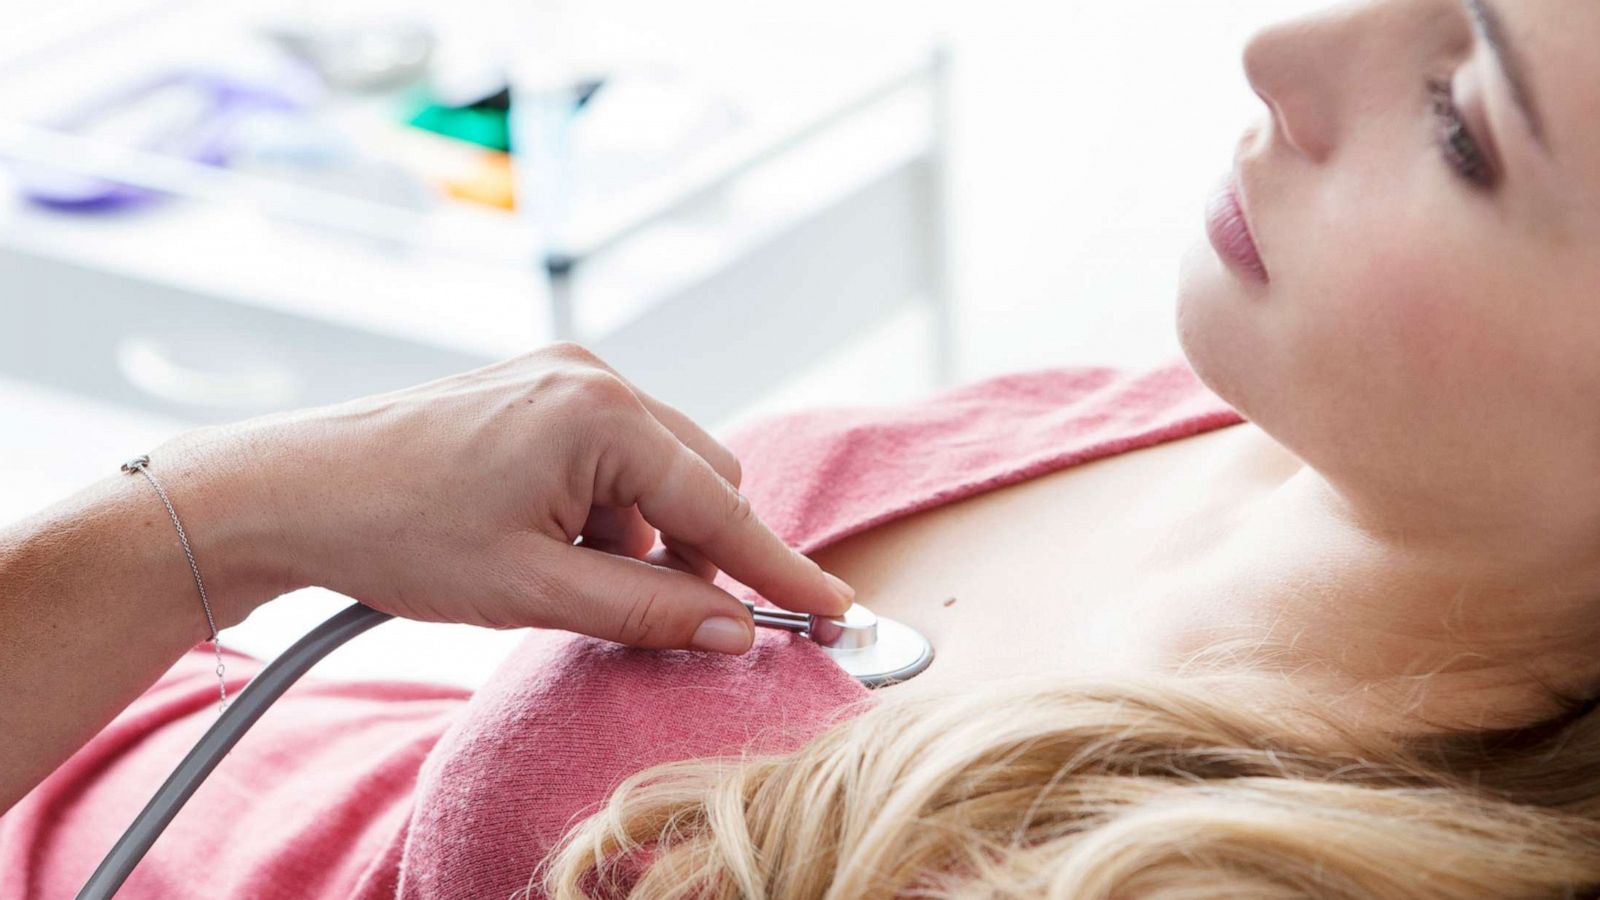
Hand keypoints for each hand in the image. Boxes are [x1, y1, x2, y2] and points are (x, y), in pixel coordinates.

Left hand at [162, 343, 855, 654]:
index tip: (837, 609)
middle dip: (703, 555)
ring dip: (651, 536)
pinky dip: (612, 512)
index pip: (721, 504)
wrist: (286, 491)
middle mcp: (593, 377)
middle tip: (678, 621)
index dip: (780, 569)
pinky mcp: (537, 389)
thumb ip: (647, 608)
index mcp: (599, 414)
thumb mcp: (531, 590)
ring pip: (661, 470)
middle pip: (702, 479)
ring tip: (579, 582)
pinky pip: (615, 455)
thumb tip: (735, 630)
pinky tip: (559, 548)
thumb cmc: (394, 533)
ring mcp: (563, 375)